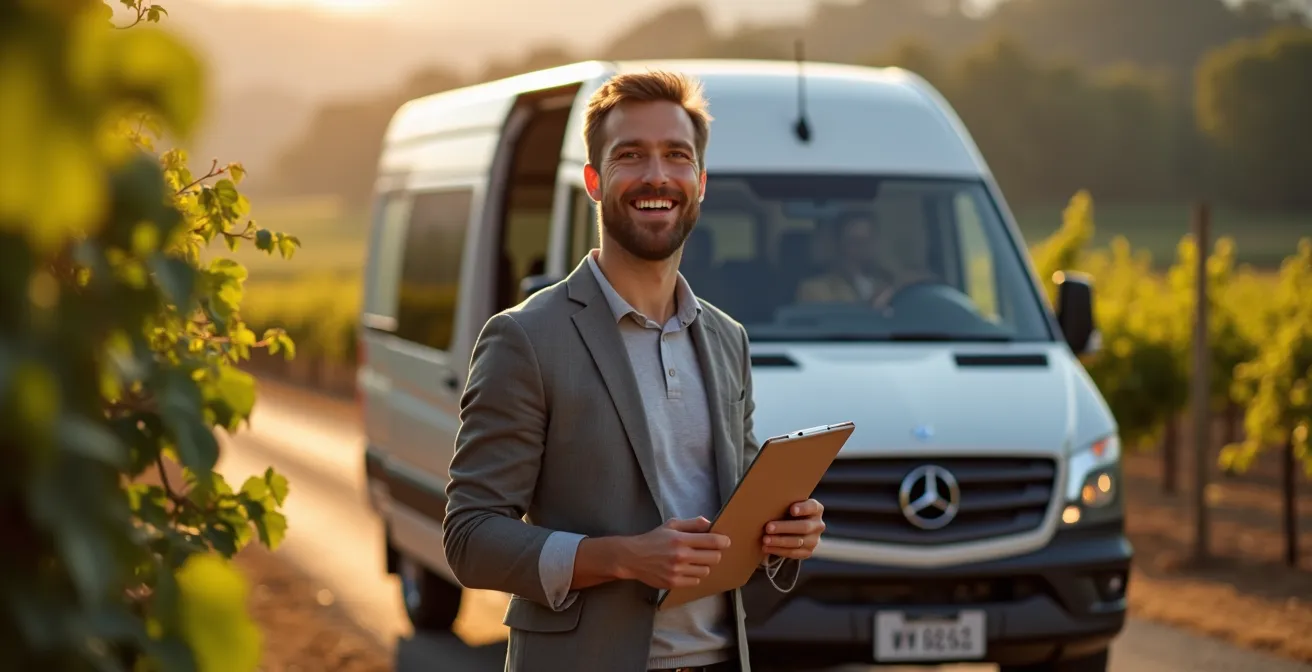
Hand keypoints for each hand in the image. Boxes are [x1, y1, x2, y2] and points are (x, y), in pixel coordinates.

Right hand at [616, 517, 730, 589]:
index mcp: (680, 539)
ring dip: (704, 565)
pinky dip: (694, 576)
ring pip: (706, 570)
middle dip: (715, 553)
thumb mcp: (671, 525)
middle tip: (709, 551)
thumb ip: (692, 523)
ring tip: (695, 561)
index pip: (712, 541)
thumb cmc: (653, 539)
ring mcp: (677, 571)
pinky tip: (687, 570)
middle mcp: (680, 556)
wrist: (632, 558)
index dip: (723, 541)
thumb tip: (710, 523)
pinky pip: (695, 581)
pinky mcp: (673, 583)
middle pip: (714, 558)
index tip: (725, 541)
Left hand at [762, 499, 824, 559]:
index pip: (812, 507)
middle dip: (784, 528)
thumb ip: (784, 502)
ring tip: (765, 540)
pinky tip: (766, 548)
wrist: (794, 528)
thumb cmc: (788, 510)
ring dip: (779, 541)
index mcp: (816, 509)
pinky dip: (779, 551)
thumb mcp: (789, 504)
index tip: (792, 510)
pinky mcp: (808, 552)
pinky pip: (793, 553)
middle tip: (768, 527)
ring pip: (797, 542)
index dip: (803, 509)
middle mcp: (818, 525)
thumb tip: (766, 502)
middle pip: (804, 527)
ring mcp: (814, 540)